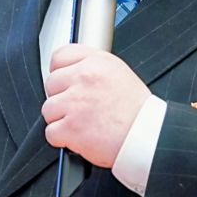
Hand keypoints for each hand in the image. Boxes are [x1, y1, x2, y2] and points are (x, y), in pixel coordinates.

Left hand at [42, 45, 150, 167]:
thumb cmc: (138, 112)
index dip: (59, 72)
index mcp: (97, 63)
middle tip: (78, 109)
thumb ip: (93, 69)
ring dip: (61, 120)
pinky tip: (80, 137)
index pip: (60, 57)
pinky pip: (51, 132)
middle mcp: (85, 78)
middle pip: (51, 84)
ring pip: (48, 109)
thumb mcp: (119, 75)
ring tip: (82, 124)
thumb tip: (71, 73)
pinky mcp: (71, 127)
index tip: (64, 83)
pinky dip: (62, 139)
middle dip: (61, 98)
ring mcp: (75, 102)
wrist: (148, 137)